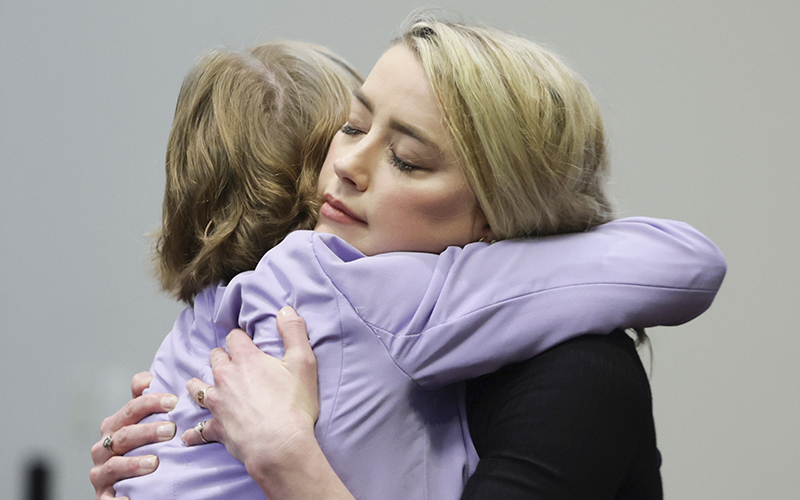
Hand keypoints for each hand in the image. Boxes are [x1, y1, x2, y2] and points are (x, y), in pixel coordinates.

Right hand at [89, 372, 177, 499]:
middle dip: (147, 431)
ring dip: (134, 463)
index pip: (132, 409)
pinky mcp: (104, 497)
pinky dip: (119, 499)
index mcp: (114, 426)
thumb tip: (147, 378)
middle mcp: (104, 448)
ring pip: (115, 465)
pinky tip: (131, 498)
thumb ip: (143, 402)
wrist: (125, 487)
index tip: (173, 401)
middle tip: (171, 430)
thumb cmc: (137, 449)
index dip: (150, 402)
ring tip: (154, 462)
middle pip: (124, 435)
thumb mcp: (140, 424)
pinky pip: (109, 499)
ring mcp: (101, 473)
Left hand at [183, 307, 353, 499]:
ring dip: (199, 386)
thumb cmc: (293, 404)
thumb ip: (294, 331)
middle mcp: (226, 377)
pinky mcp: (216, 428)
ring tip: (201, 387)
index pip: (234, 337)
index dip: (240, 338)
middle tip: (229, 363)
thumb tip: (285, 309)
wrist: (280, 445)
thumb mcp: (303, 362)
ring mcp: (218, 403)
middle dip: (221, 358)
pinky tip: (189, 435)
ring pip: (197, 388)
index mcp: (246, 359)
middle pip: (214, 359)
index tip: (245, 342)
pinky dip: (193, 433)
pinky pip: (198, 430)